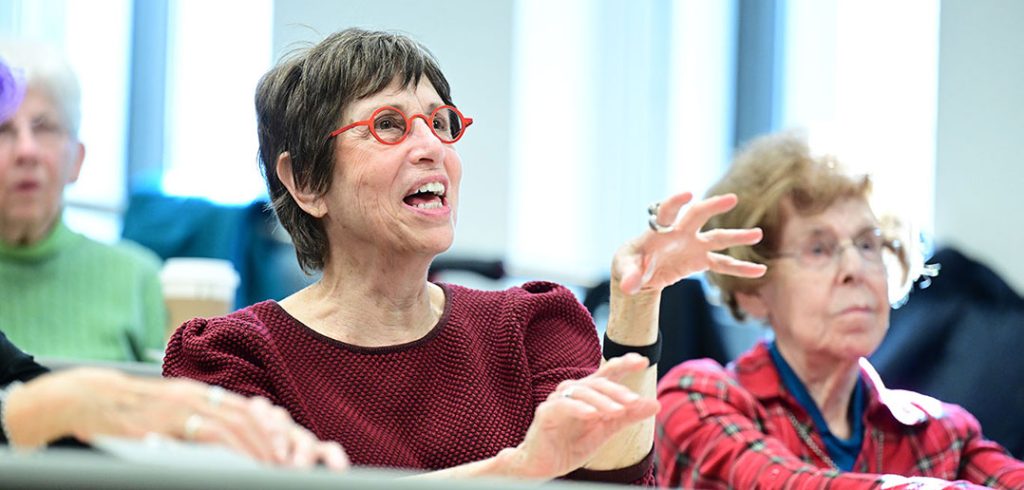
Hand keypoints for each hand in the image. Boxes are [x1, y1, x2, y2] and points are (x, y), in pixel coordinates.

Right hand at [8, 368, 348, 470]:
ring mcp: (181, 407)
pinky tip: (240, 464)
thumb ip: (198, 418)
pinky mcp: (164, 423)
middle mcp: (195, 395)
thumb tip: (228, 438)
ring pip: (233, 426)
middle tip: (289, 462)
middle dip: (272, 441)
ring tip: (271, 467)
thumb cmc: (129, 411)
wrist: (88, 399)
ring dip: (257, 449)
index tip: (288, 447)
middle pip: (247, 417)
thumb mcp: (169, 409)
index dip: (270, 428)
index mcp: (199, 392)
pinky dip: (230, 450)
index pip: (246, 409)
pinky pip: (206, 435)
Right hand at [501, 354, 659, 478]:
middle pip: (598, 382)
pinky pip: (563, 405)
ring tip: (618, 411)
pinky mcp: (546, 413)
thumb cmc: (574, 444)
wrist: (545, 465)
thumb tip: (656, 404)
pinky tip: (592, 415)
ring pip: (582, 391)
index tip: (643, 361)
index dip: (624, 364)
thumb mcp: (607, 429)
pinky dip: (579, 408)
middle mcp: (573, 391)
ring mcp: (558, 400)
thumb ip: (629, 416)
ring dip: (602, 401)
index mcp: (589, 393)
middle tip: (634, 400)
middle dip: (618, 391)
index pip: (608, 373)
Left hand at [613, 192, 765, 294]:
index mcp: (659, 230)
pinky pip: (723, 264)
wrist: (640, 273)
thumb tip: (629, 287)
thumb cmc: (630, 264)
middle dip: (713, 206)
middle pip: (698, 215)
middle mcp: (680, 233)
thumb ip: (629, 276)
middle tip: (731, 199)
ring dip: (736, 237)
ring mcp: (693, 245)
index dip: (675, 202)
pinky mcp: (700, 261)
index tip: (688, 195)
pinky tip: (760, 271)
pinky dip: (740, 268)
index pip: (667, 212)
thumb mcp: (625, 269)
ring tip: (757, 234)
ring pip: (717, 239)